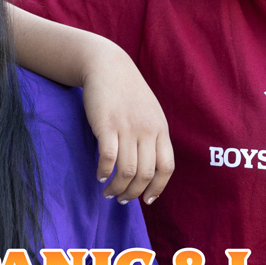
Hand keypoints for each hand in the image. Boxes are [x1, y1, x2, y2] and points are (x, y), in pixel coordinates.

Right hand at [7, 5, 173, 203]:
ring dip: (116, 188)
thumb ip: (153, 136)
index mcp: (160, 129)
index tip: (146, 200)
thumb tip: (150, 168)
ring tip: (108, 192)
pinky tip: (99, 175)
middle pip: (145, 174)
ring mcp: (127, 127)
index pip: (166, 168)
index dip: (157, 188)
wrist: (108, 65)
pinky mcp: (106, 125)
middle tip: (121, 199)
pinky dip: (104, 172)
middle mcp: (147, 130)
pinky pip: (108, 158)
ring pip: (126, 171)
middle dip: (133, 193)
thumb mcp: (150, 112)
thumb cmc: (127, 92)